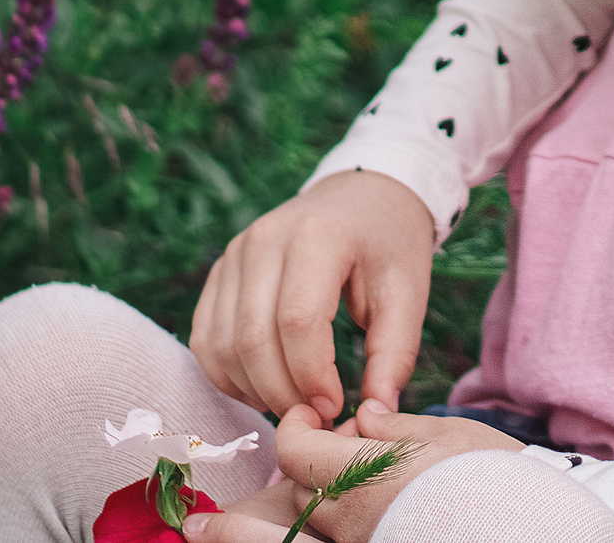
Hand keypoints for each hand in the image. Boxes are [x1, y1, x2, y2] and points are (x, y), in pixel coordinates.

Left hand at [184, 403, 523, 542]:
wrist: (529, 529)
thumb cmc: (496, 478)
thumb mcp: (448, 434)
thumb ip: (396, 425)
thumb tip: (365, 417)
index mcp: (363, 475)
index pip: (296, 449)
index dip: (295, 429)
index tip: (306, 418)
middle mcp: (347, 525)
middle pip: (273, 519)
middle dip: (229, 527)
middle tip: (196, 526)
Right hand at [192, 171, 438, 419]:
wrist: (362, 197)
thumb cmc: (389, 245)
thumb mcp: (407, 293)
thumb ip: (394, 354)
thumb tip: (376, 413)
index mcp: (318, 236)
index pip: (298, 320)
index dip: (312, 376)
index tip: (337, 406)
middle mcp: (264, 239)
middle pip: (253, 338)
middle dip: (282, 393)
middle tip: (316, 416)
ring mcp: (234, 254)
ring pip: (222, 345)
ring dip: (254, 390)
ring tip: (295, 404)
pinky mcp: (219, 272)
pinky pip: (206, 339)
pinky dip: (229, 375)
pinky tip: (265, 388)